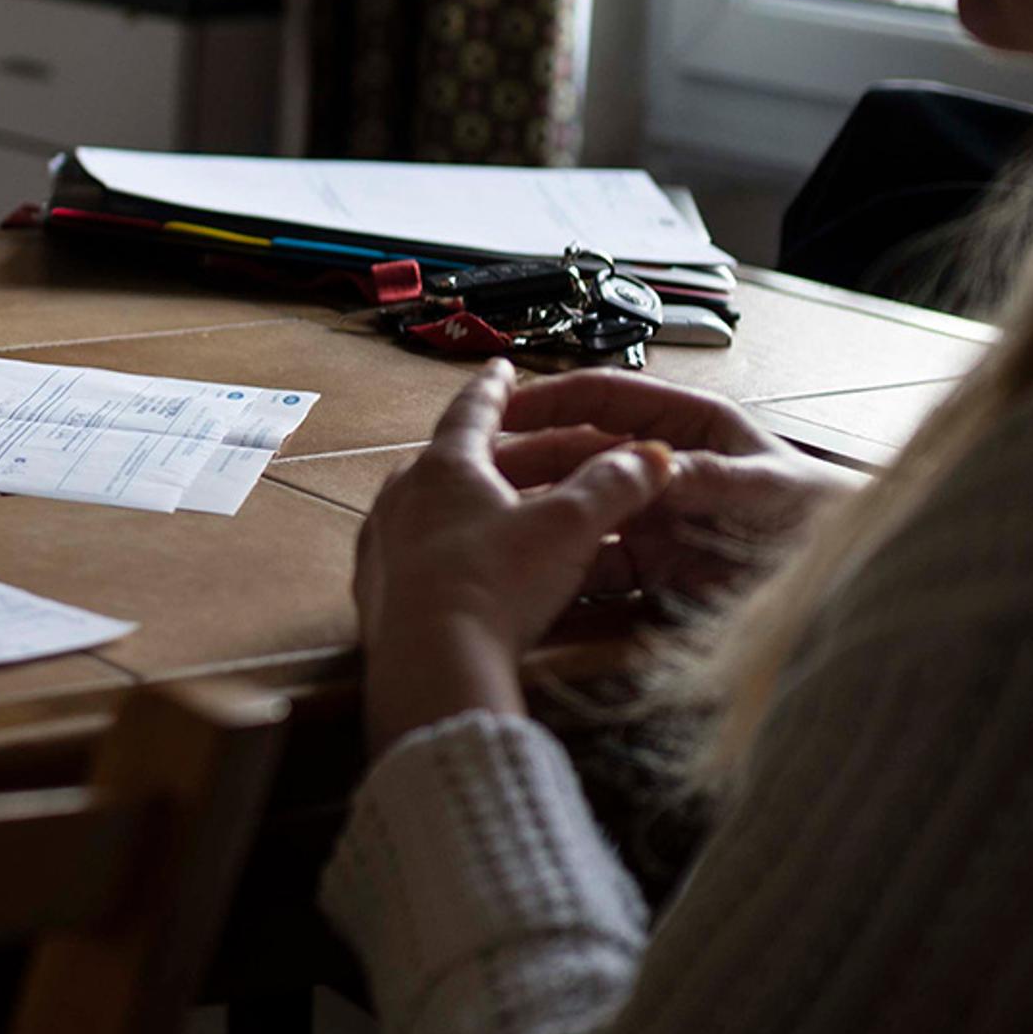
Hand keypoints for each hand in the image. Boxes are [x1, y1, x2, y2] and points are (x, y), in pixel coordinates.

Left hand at [353, 364, 672, 754]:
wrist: (434, 666)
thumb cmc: (497, 585)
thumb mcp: (568, 529)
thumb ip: (612, 487)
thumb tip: (651, 455)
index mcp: (444, 466)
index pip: (474, 410)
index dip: (496, 388)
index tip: (501, 367)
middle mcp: (403, 495)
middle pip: (461, 461)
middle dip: (508, 453)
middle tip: (547, 449)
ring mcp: (386, 543)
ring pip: (441, 506)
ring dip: (484, 501)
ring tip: (521, 507)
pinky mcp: (381, 590)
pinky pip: (426, 551)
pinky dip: (460, 546)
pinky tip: (484, 565)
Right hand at [491, 369, 852, 608]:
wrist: (853, 584)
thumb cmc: (821, 516)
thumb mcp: (771, 489)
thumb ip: (713, 477)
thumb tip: (656, 468)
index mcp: (687, 425)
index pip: (605, 397)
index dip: (551, 400)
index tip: (501, 411)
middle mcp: (659, 467)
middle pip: (577, 455)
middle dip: (528, 463)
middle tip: (478, 478)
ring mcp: (651, 518)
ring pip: (577, 509)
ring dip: (536, 515)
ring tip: (490, 527)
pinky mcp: (651, 569)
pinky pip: (594, 563)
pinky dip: (563, 567)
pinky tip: (530, 574)